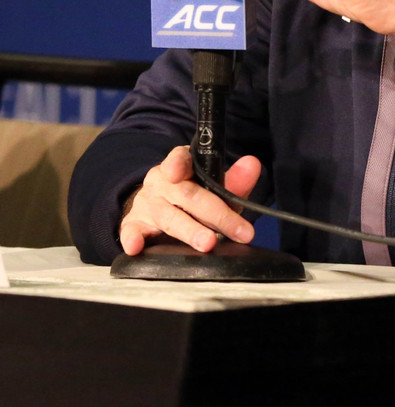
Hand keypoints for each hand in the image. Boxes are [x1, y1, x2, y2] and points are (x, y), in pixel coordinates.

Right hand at [118, 145, 259, 255]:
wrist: (157, 206)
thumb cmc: (191, 195)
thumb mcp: (212, 185)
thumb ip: (234, 179)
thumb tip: (252, 165)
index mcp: (181, 165)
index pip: (180, 159)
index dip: (179, 164)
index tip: (179, 172)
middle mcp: (161, 182)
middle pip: (187, 195)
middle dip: (213, 214)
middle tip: (233, 229)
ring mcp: (146, 203)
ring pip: (168, 217)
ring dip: (189, 231)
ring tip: (207, 243)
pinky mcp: (133, 224)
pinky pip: (130, 231)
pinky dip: (132, 238)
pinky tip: (136, 247)